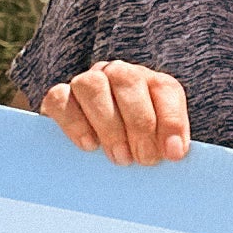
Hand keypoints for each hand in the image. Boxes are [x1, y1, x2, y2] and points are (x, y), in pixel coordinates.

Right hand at [41, 63, 189, 165]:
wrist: (94, 149)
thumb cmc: (136, 147)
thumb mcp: (157, 143)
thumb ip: (167, 144)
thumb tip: (173, 153)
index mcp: (152, 83)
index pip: (165, 89)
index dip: (171, 121)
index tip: (173, 154)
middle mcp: (119, 74)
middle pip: (127, 81)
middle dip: (139, 123)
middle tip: (142, 159)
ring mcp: (87, 81)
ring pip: (92, 85)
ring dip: (108, 124)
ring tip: (119, 157)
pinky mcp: (59, 97)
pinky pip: (60, 98)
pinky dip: (74, 123)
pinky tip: (88, 145)